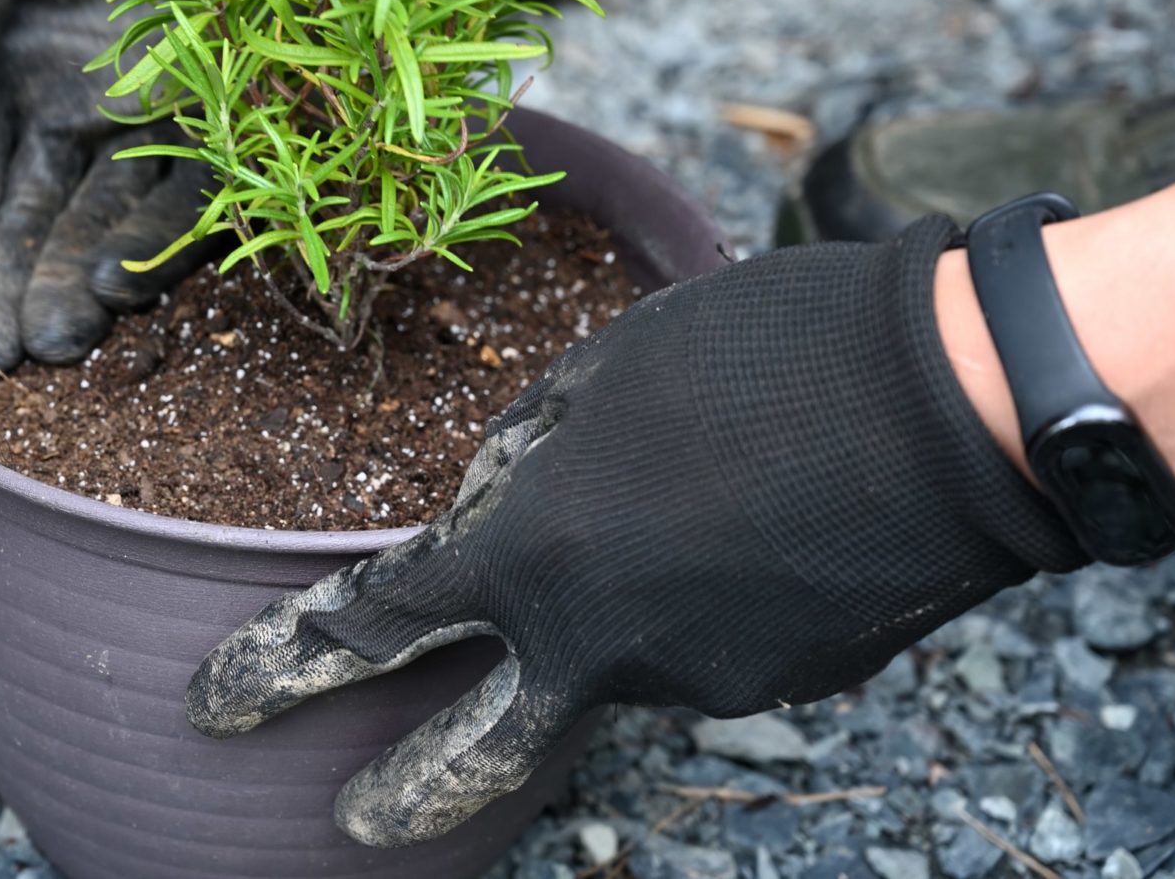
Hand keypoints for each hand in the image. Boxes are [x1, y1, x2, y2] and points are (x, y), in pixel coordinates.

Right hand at [0, 0, 216, 370]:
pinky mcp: (235, 120)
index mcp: (6, 71)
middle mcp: (74, 114)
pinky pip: (195, 197)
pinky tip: (117, 287)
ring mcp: (153, 125)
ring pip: (98, 228)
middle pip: (23, 224)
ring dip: (64, 289)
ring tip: (42, 344)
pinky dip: (156, 243)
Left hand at [186, 217, 1085, 846]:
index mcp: (532, 559)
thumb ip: (521, 460)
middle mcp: (602, 652)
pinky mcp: (778, 686)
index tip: (220, 703)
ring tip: (679, 499)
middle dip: (404, 793)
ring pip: (610, 663)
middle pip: (475, 753)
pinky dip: (693, 599)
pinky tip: (747, 520)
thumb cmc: (761, 353)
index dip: (282, 669)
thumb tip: (494, 513)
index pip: (369, 631)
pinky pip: (697, 645)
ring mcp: (696, 684)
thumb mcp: (597, 371)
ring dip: (609, 612)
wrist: (955, 405)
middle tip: (356, 820)